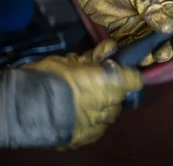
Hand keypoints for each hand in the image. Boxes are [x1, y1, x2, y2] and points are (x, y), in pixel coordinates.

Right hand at [24, 40, 141, 147]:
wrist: (27, 106)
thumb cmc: (50, 76)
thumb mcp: (72, 60)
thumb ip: (95, 56)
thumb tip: (112, 46)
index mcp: (110, 81)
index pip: (134, 79)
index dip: (127, 75)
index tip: (119, 71)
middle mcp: (111, 103)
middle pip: (121, 97)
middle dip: (112, 91)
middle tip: (96, 86)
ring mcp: (100, 123)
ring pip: (111, 114)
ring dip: (104, 107)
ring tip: (87, 103)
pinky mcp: (89, 137)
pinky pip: (98, 129)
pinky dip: (93, 123)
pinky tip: (81, 117)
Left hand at [72, 0, 172, 64]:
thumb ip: (154, 9)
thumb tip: (169, 28)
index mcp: (164, 1)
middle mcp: (154, 15)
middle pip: (167, 37)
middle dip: (166, 49)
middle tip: (160, 55)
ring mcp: (139, 24)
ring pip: (150, 45)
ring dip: (150, 54)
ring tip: (145, 57)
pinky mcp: (124, 31)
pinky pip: (132, 46)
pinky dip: (134, 54)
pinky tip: (132, 56)